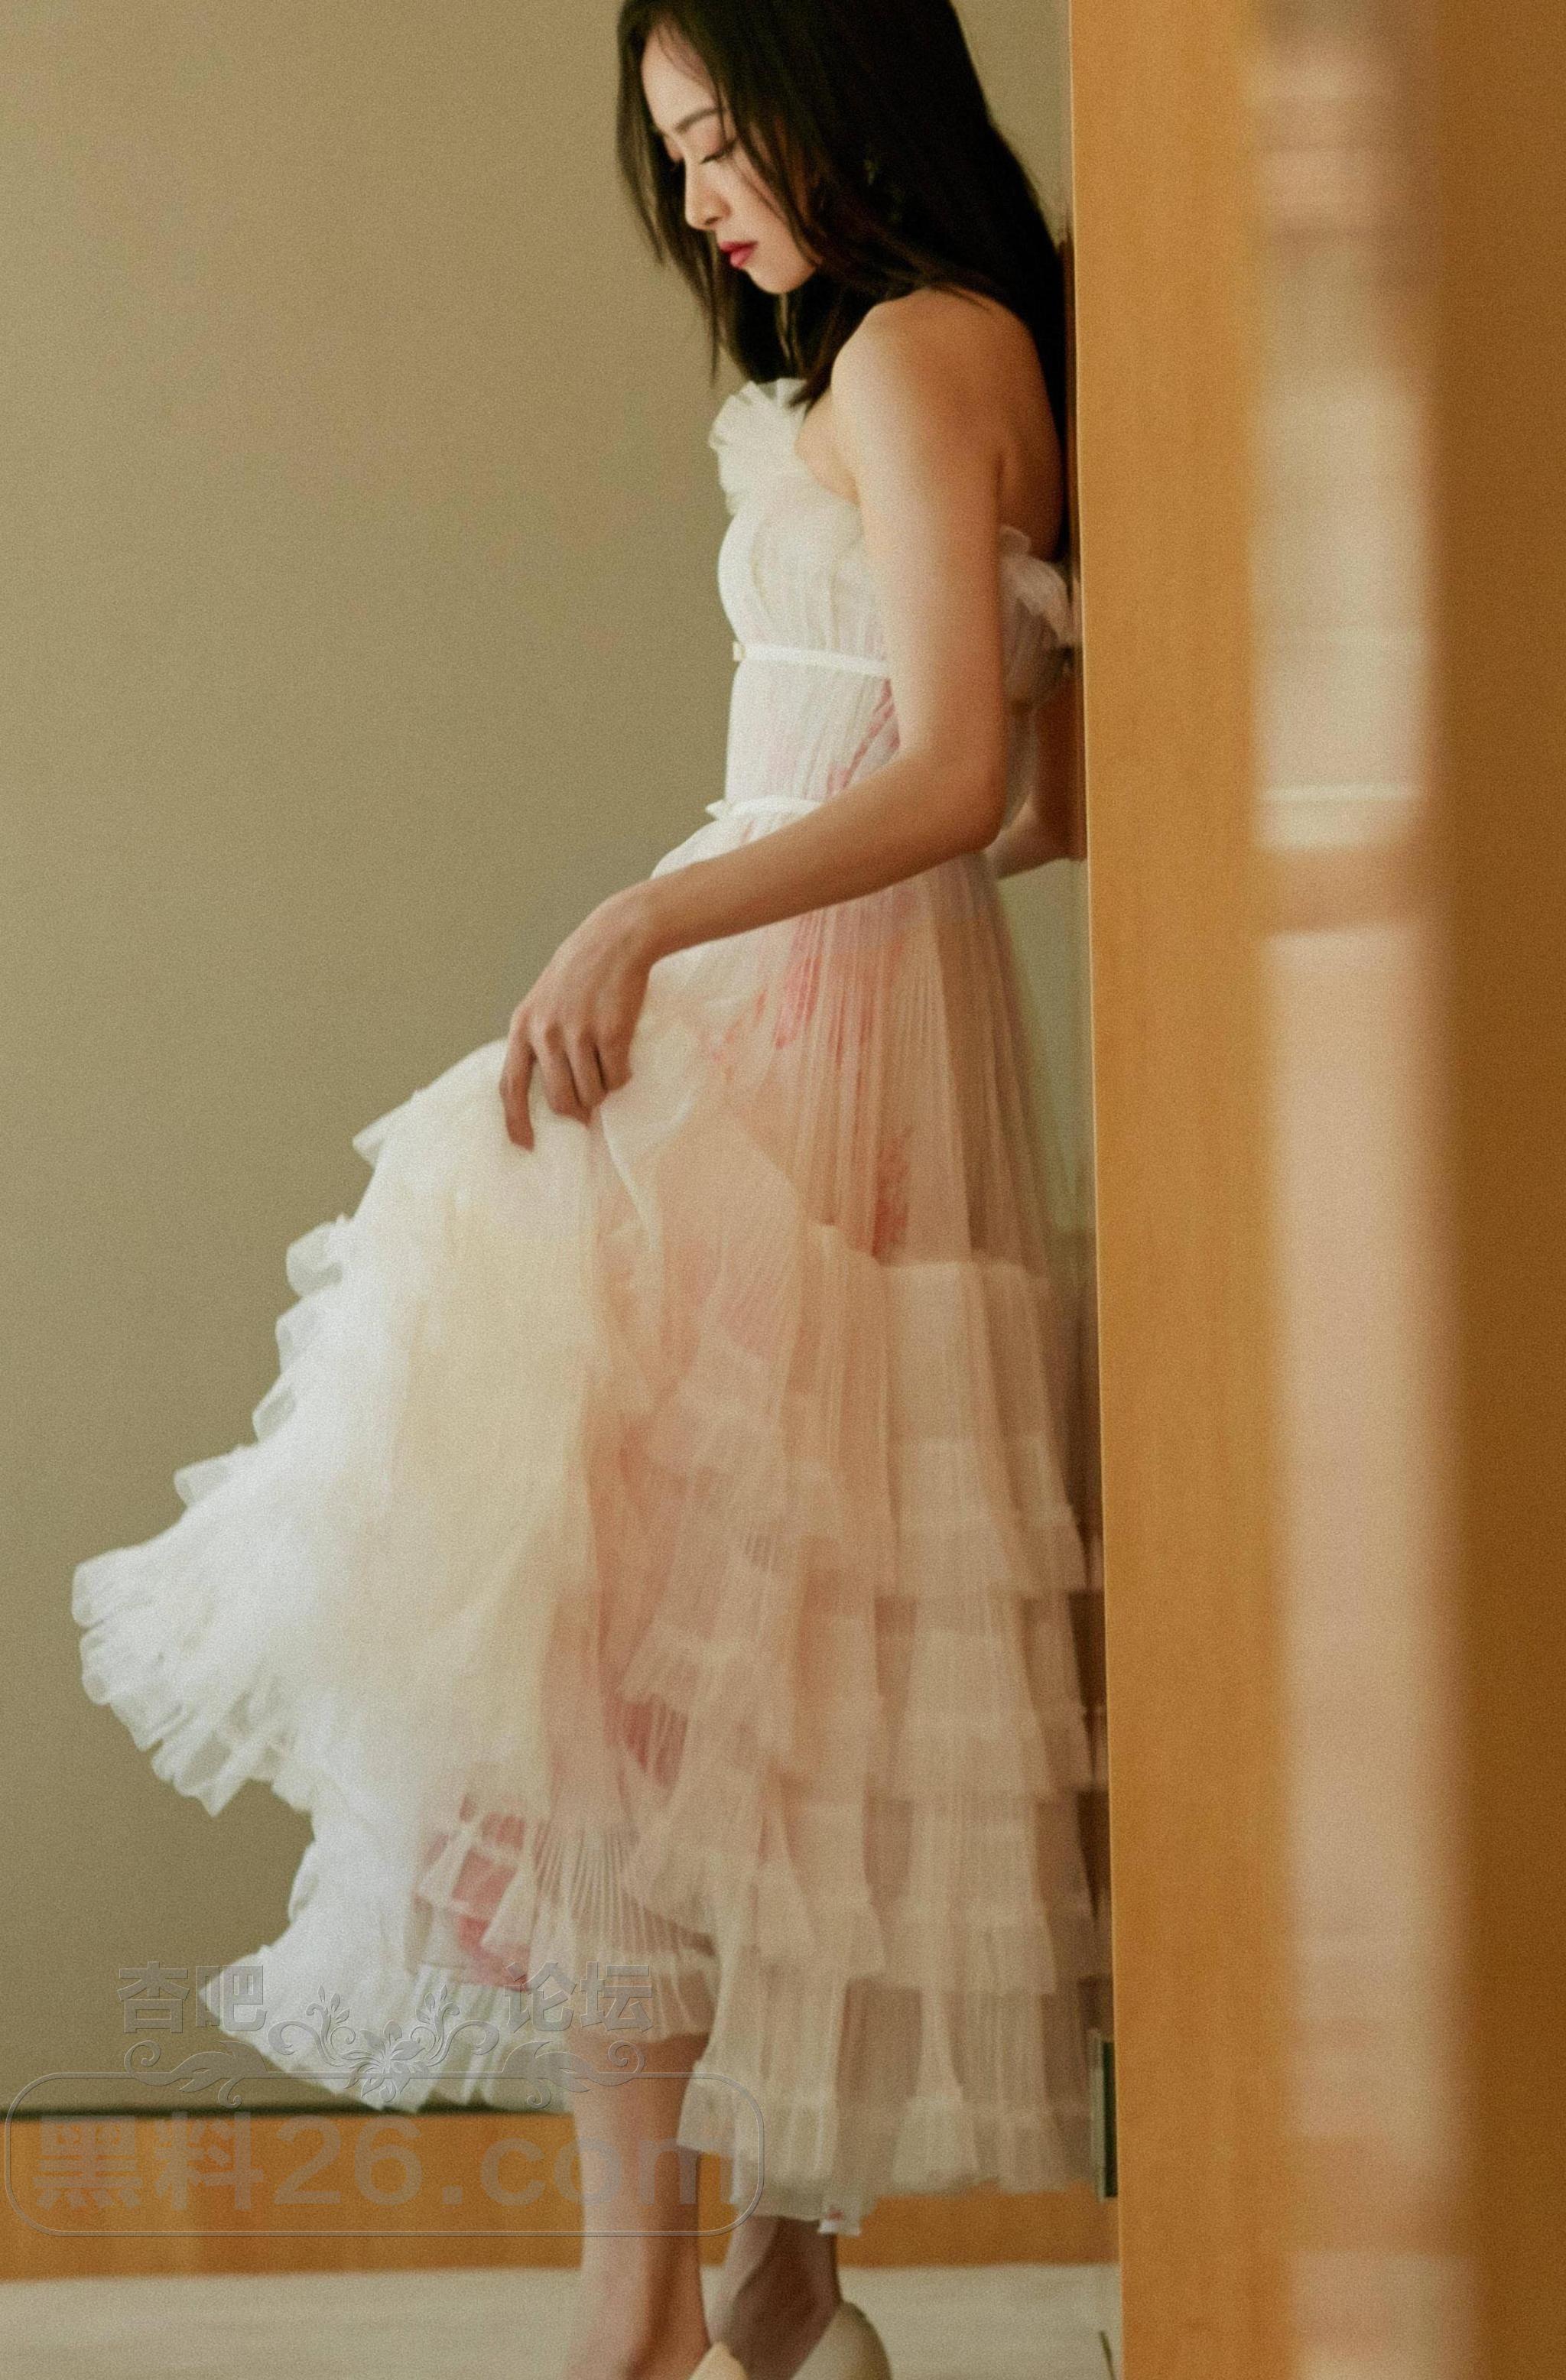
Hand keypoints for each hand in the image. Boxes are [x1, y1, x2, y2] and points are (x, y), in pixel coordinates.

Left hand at [499, 888, 658, 1149]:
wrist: (616, 938)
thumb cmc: (581, 970)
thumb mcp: (544, 999)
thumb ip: (539, 1037)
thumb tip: (553, 1088)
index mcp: (523, 1025)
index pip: (511, 1085)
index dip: (515, 1120)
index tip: (525, 1144)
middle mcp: (546, 1033)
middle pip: (559, 1100)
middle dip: (577, 1110)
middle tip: (588, 1109)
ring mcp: (579, 1034)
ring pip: (591, 1092)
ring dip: (602, 1092)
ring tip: (608, 1073)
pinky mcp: (611, 1033)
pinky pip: (617, 1078)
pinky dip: (622, 1077)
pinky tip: (624, 1062)